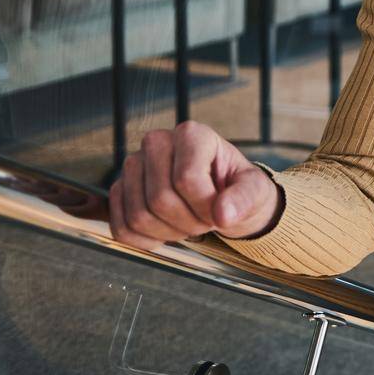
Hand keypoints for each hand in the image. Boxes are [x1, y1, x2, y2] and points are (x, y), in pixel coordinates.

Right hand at [107, 120, 281, 251]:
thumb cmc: (236, 188)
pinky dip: (146, 240)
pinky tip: (167, 231)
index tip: (220, 212)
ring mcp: (133, 166)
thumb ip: (244, 198)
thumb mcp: (253, 189)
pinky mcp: (120, 190)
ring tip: (189, 222)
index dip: (204, 206)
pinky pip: (121, 228)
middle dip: (188, 222)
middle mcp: (157, 142)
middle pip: (160, 199)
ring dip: (169, 233)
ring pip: (139, 216)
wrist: (219, 197)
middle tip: (205, 220)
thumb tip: (224, 213)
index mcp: (192, 134)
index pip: (186, 179)